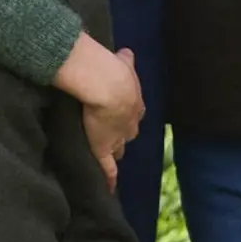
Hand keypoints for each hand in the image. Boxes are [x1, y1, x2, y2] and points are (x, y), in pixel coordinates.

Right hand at [53, 36, 143, 188]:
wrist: (108, 86)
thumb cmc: (115, 72)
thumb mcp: (124, 62)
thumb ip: (125, 59)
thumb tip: (125, 53)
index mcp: (135, 105)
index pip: (132, 114)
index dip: (126, 116)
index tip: (120, 116)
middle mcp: (130, 125)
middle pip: (128, 134)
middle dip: (122, 135)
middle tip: (114, 135)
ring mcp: (118, 139)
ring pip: (118, 150)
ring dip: (115, 153)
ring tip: (110, 158)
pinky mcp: (104, 150)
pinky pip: (108, 168)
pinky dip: (110, 178)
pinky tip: (110, 188)